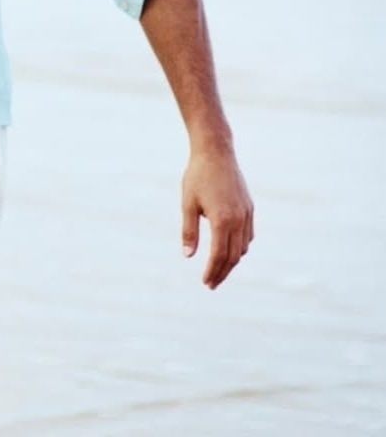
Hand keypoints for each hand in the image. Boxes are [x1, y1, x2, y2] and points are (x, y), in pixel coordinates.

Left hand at [181, 147, 253, 288]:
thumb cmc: (197, 176)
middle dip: (222, 272)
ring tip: (219, 269)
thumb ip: (189, 231)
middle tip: (212, 284)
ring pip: (243, 247)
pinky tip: (231, 249)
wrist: (216, 152)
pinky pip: (248, 235)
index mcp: (222, 220)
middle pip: (233, 256)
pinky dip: (241, 247)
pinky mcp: (249, 207)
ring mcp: (247, 214)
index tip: (206, 283)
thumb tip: (188, 256)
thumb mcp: (188, 203)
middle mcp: (238, 220)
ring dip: (232, 261)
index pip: (219, 255)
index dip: (213, 272)